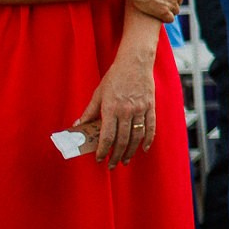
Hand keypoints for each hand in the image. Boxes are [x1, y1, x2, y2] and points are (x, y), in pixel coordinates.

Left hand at [71, 42, 157, 166]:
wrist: (135, 63)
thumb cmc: (115, 77)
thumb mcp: (98, 93)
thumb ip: (89, 111)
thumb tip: (77, 126)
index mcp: (111, 108)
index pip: (107, 136)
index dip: (103, 150)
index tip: (99, 159)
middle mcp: (127, 111)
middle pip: (122, 140)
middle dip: (116, 155)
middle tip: (112, 166)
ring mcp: (140, 109)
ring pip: (136, 136)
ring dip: (130, 151)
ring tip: (125, 161)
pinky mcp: (150, 107)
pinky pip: (150, 127)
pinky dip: (148, 140)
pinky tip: (144, 149)